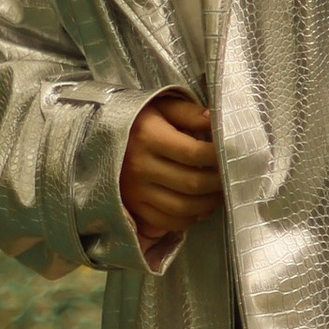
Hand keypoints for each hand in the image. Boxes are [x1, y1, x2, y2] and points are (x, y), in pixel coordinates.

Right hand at [121, 91, 222, 244]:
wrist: (97, 136)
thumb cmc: (138, 119)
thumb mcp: (161, 106)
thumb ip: (190, 113)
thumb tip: (217, 120)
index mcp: (148, 137)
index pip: (194, 153)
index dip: (218, 157)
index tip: (231, 154)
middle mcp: (140, 166)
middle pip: (192, 183)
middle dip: (218, 183)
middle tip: (231, 176)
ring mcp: (135, 190)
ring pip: (182, 207)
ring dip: (208, 204)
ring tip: (219, 193)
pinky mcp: (133, 206)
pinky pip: (166, 221)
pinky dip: (188, 219)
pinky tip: (200, 208)